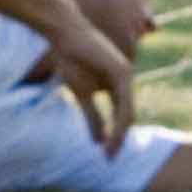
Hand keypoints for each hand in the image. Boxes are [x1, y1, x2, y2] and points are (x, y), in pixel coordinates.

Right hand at [35, 0, 138, 148]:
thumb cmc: (70, 59)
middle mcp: (125, 80)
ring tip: (111, 151)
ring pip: (127, 111)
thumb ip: (91, 116)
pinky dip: (117, 119)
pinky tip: (112, 132)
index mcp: (117, 85)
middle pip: (128, 116)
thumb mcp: (81, 93)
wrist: (64, 33)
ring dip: (120, 133)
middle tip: (110, 158)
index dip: (117, 136)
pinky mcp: (119, 71)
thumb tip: (98, 141)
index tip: (108, 154)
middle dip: (120, 139)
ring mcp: (125, 74)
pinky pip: (122, 100)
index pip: (122, 115)